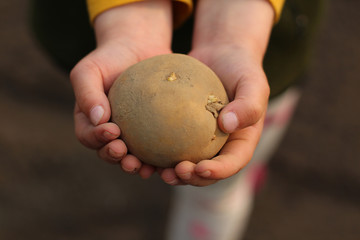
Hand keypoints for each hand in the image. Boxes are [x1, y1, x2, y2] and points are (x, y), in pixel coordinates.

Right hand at [70, 0, 171, 177]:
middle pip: (109, 152)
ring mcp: (133, 134)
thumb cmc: (109, 58)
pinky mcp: (154, 132)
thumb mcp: (90, 70)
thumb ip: (87, 93)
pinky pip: (156, 149)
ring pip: (132, 156)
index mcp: (91, 121)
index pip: (88, 135)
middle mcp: (111, 131)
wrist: (138, 48)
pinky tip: (168, 162)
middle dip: (116, 158)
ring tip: (145, 168)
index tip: (112, 131)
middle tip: (126, 156)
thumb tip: (98, 119)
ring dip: (137, 166)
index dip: (98, 139)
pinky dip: (160, 159)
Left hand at [160, 0, 273, 185]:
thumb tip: (228, 126)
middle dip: (191, 178)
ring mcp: (200, 139)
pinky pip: (170, 143)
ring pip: (186, 163)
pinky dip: (158, 152)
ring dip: (172, 172)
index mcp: (240, 141)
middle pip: (207, 171)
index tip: (201, 169)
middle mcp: (220, 145)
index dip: (218, 172)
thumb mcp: (253, 82)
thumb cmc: (241, 68)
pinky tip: (142, 151)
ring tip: (156, 171)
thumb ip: (248, 104)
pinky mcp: (182, 129)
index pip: (233, 162)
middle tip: (174, 172)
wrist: (221, 55)